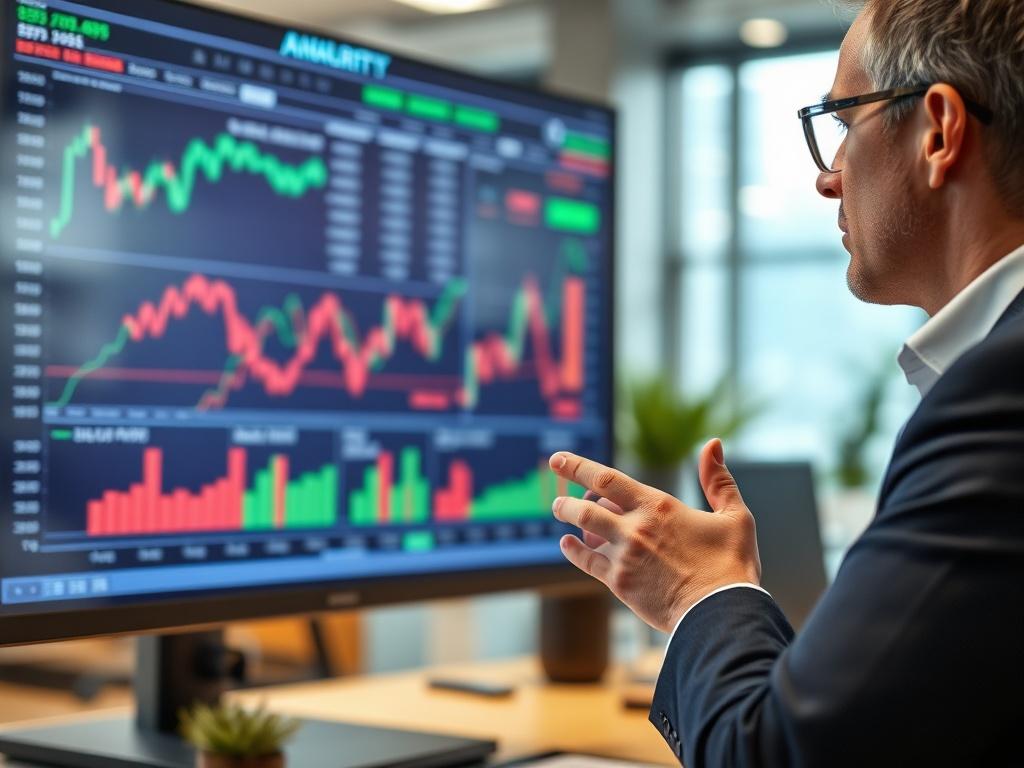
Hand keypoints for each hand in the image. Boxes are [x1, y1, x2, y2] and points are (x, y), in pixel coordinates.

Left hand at [549, 439, 760, 632]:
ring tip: (559, 511)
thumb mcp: (734, 516)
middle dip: (567, 497)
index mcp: (659, 507)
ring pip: (584, 529)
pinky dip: (572, 551)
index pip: (606, 479)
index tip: (558, 460)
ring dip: (568, 517)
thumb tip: (713, 444)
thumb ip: (719, 480)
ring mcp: (625, 556)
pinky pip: (587, 562)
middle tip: (557, 497)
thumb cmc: (732, 566)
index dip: (577, 466)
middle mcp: (636, 528)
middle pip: (586, 505)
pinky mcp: (620, 583)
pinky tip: (567, 544)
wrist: (722, 615)